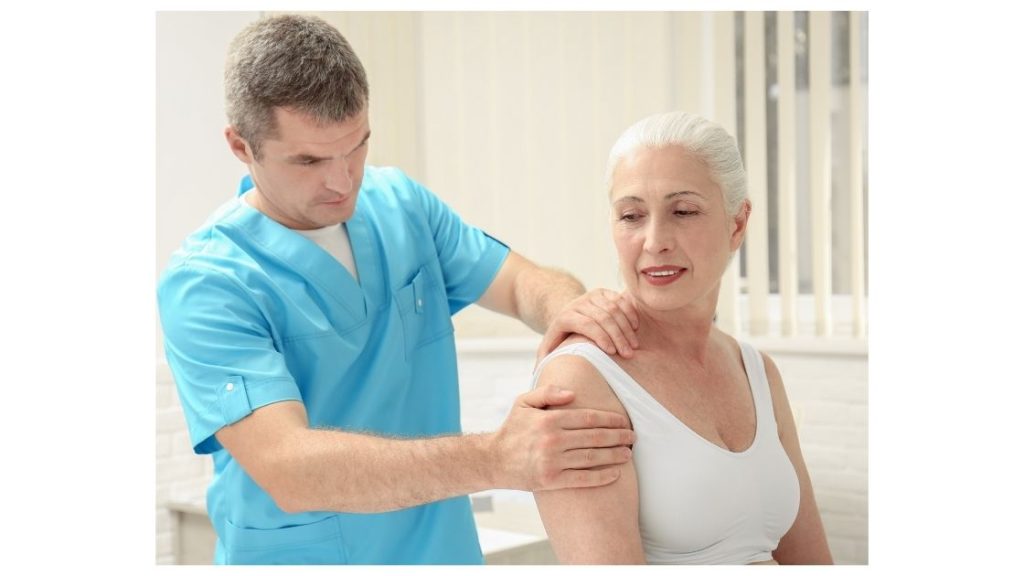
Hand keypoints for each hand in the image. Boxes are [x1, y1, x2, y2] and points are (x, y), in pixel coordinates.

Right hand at [491, 386, 634, 490]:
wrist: (493, 460)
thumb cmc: (512, 429)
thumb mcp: (523, 402)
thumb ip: (547, 392)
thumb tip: (573, 393)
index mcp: (549, 419)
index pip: (588, 417)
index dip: (610, 419)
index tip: (624, 420)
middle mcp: (553, 440)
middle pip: (594, 437)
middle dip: (618, 436)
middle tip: (633, 437)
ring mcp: (552, 462)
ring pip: (592, 458)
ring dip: (614, 456)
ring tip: (628, 454)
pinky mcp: (552, 481)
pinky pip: (583, 479)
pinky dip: (602, 477)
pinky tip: (616, 473)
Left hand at [537, 289, 639, 360]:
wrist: (566, 310)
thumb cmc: (560, 335)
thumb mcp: (549, 345)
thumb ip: (544, 359)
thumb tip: (538, 374)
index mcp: (566, 316)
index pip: (587, 324)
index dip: (600, 337)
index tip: (611, 352)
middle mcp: (579, 303)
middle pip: (603, 318)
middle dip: (618, 336)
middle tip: (628, 354)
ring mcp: (592, 295)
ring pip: (614, 309)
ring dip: (626, 328)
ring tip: (634, 345)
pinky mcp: (604, 292)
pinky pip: (620, 300)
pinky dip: (630, 313)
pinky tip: (635, 328)